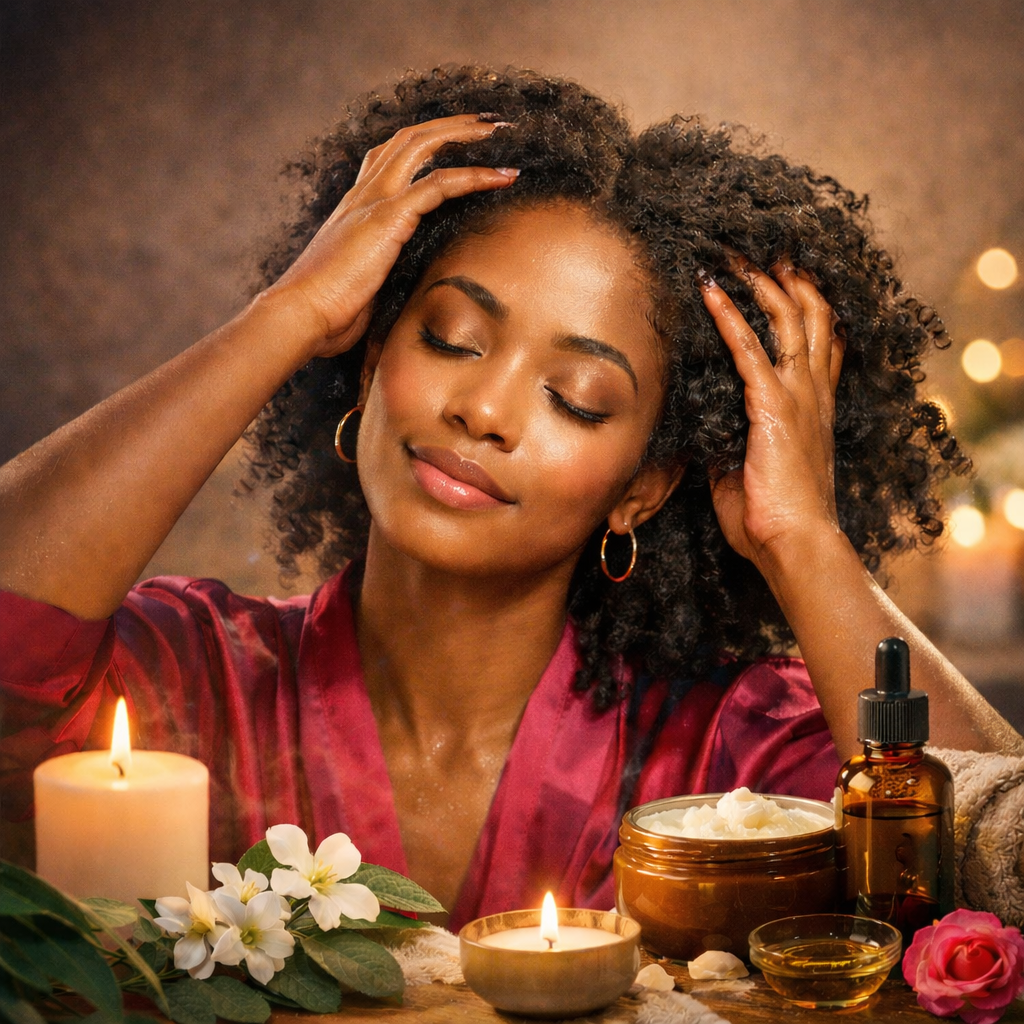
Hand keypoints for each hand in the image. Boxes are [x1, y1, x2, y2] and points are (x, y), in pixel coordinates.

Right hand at [265, 114, 517, 358]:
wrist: (300, 316)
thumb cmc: (327, 315)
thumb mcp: (363, 289)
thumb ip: (385, 279)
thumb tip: (409, 296)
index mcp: (355, 209)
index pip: (390, 159)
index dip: (424, 147)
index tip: (457, 146)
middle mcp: (363, 196)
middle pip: (408, 139)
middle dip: (450, 126)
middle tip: (487, 123)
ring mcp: (373, 202)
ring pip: (423, 146)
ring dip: (465, 135)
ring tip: (500, 130)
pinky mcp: (387, 218)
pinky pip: (439, 184)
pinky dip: (475, 176)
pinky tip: (504, 176)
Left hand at [698, 254, 844, 570]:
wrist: (795, 543)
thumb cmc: (773, 519)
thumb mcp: (749, 473)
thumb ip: (734, 446)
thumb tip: (709, 437)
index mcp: (814, 410)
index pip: (822, 345)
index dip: (811, 308)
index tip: (793, 280)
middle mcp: (813, 394)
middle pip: (811, 318)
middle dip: (790, 280)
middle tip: (769, 251)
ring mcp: (797, 396)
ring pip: (786, 319)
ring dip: (759, 283)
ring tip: (734, 256)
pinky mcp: (772, 405)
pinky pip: (747, 347)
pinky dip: (727, 314)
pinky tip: (708, 289)